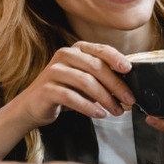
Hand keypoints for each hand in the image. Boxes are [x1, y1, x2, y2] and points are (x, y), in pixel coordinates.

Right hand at [10, 41, 135, 129]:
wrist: (33, 106)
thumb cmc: (65, 91)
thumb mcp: (86, 81)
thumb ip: (105, 80)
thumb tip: (130, 90)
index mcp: (77, 49)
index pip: (101, 50)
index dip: (116, 58)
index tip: (129, 70)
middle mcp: (64, 55)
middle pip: (96, 66)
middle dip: (116, 84)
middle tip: (129, 99)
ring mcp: (53, 71)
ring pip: (85, 81)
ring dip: (105, 98)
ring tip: (116, 111)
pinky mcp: (46, 89)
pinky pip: (71, 97)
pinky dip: (88, 106)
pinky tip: (99, 114)